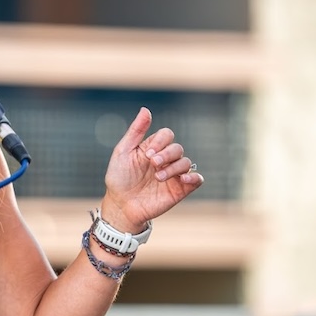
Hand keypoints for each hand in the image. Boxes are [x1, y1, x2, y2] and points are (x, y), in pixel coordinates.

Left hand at [100, 107, 203, 230]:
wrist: (121, 206)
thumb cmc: (119, 178)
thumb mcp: (123, 152)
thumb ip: (136, 131)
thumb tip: (146, 109)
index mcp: (153, 148)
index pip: (167, 135)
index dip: (160, 141)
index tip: (147, 154)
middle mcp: (165, 159)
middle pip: (177, 148)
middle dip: (166, 154)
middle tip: (153, 164)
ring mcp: (173, 174)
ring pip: (186, 162)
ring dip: (174, 167)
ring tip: (158, 177)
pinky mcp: (180, 190)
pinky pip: (197, 179)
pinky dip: (194, 177)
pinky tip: (183, 179)